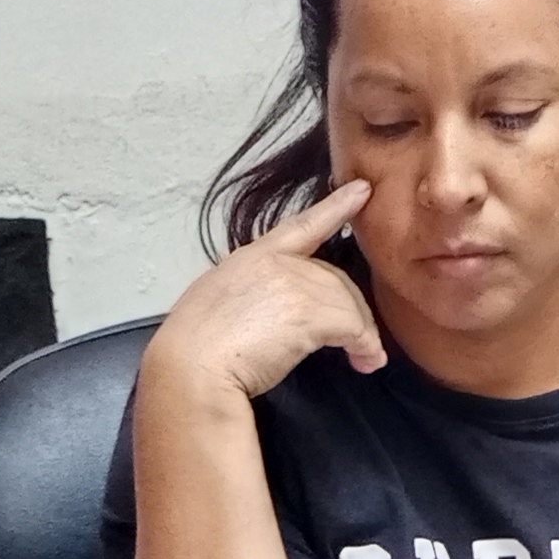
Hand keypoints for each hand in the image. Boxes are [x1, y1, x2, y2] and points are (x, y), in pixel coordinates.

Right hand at [141, 178, 383, 405]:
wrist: (192, 369)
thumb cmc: (194, 352)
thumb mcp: (217, 304)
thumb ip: (250, 294)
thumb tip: (270, 316)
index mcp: (250, 258)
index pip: (300, 226)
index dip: (334, 207)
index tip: (360, 190)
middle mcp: (275, 263)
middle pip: (333, 277)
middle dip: (349, 310)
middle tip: (356, 345)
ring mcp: (292, 283)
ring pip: (348, 301)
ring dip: (361, 332)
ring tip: (362, 359)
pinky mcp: (308, 311)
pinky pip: (354, 325)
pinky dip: (366, 345)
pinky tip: (365, 360)